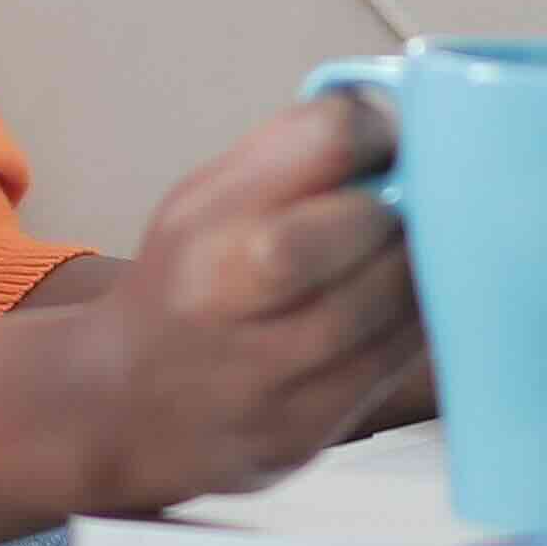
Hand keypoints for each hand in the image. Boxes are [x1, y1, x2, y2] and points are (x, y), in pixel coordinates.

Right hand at [32, 93, 429, 514]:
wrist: (123, 408)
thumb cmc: (185, 284)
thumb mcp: (204, 202)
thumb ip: (289, 153)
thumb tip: (394, 117)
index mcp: (205, 220)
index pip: (329, 139)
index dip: (378, 132)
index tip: (386, 144)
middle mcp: (227, 296)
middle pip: (362, 224)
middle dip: (403, 205)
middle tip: (408, 206)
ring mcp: (270, 373)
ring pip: (394, 299)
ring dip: (424, 263)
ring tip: (413, 251)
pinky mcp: (307, 429)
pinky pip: (395, 360)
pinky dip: (418, 320)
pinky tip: (409, 303)